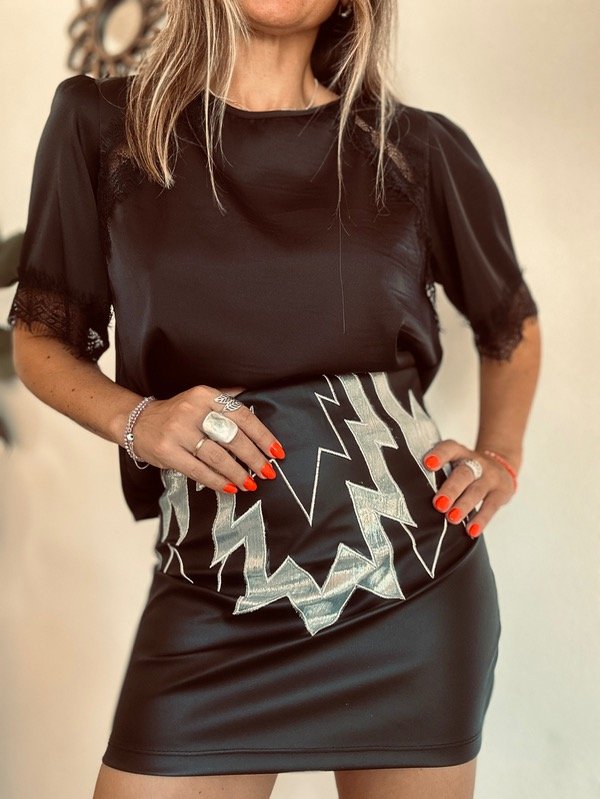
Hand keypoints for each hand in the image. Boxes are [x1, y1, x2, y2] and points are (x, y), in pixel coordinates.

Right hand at [126, 384, 284, 493]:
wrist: (137, 422)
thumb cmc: (177, 413)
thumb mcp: (201, 398)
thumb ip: (227, 399)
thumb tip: (260, 398)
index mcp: (205, 395)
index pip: (242, 416)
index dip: (262, 435)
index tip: (277, 451)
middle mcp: (192, 410)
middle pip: (232, 437)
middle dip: (254, 457)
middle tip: (268, 472)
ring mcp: (178, 432)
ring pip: (217, 456)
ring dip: (238, 473)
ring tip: (251, 483)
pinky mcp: (168, 452)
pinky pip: (199, 470)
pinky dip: (218, 481)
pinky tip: (230, 488)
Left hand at [422, 439, 517, 537]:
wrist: (501, 466)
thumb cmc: (465, 469)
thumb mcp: (454, 463)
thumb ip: (437, 474)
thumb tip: (408, 494)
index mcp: (459, 452)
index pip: (449, 448)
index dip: (439, 455)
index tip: (427, 463)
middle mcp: (475, 462)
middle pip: (463, 474)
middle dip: (451, 489)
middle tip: (438, 504)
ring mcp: (490, 477)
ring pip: (477, 491)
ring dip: (464, 505)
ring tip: (452, 518)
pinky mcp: (502, 492)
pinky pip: (491, 507)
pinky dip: (481, 520)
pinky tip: (471, 531)